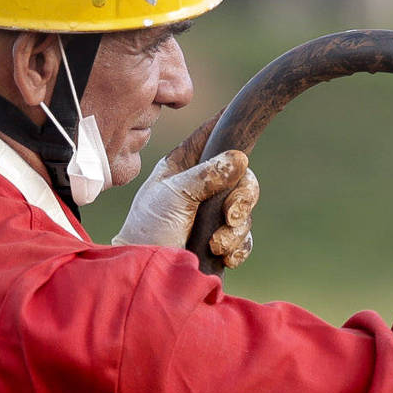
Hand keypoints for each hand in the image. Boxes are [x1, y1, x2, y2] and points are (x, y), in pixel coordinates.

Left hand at [113, 116, 259, 262]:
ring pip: (245, 211)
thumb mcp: (174, 194)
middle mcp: (203, 186)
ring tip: (215, 245)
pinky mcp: (221, 241)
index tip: (243, 122)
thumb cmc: (149, 226)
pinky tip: (226, 256)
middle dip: (242, 199)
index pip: (211, 137)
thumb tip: (240, 158)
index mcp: (186, 166)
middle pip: (243, 178)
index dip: (228, 127)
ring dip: (235, 230)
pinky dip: (239, 247)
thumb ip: (207, 175)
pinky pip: (244, 239)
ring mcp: (213, 215)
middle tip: (230, 215)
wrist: (146, 270)